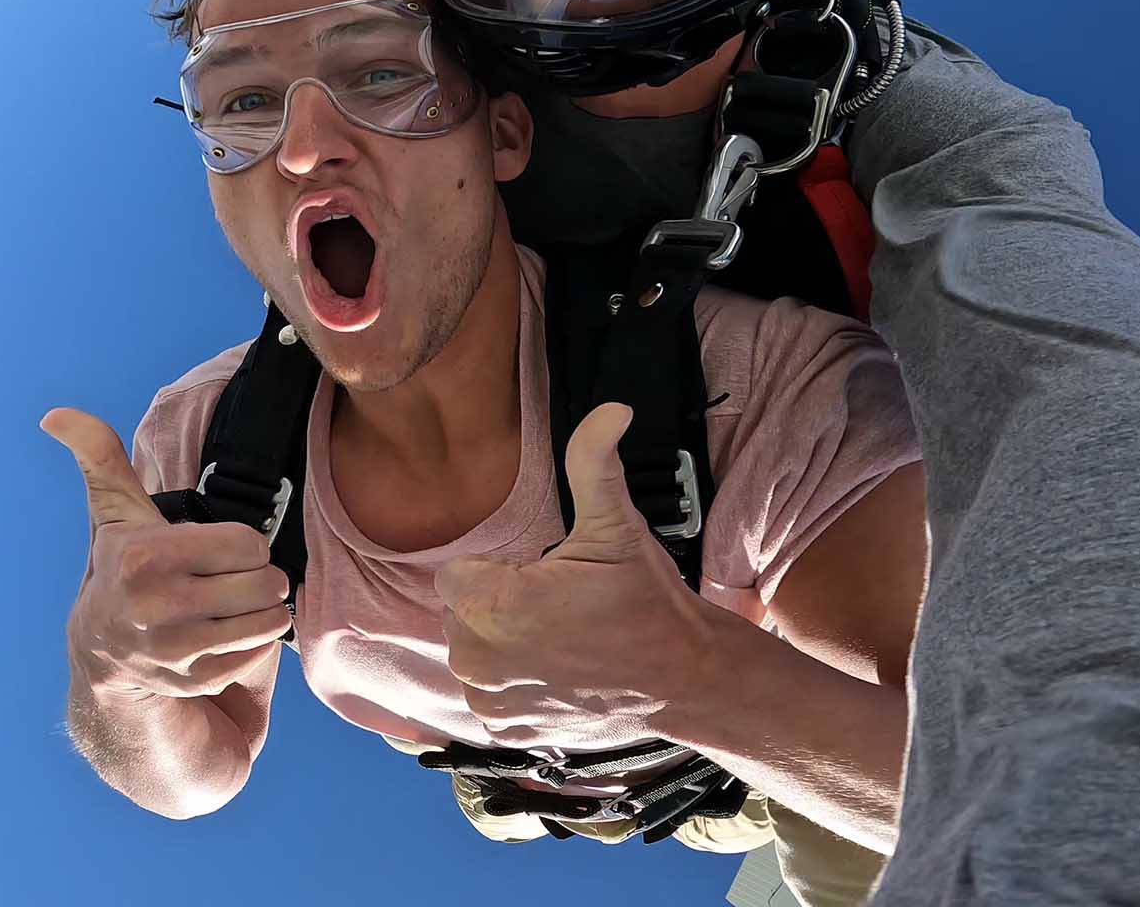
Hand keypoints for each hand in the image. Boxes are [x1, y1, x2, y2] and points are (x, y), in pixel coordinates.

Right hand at [44, 408, 289, 702]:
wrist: (105, 653)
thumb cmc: (123, 566)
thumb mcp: (116, 512)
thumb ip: (99, 455)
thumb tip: (56, 414)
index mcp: (145, 558)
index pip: (248, 543)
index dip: (242, 543)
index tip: (218, 549)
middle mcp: (158, 608)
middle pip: (265, 582)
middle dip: (259, 575)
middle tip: (233, 577)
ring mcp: (177, 651)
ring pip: (269, 619)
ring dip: (264, 608)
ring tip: (237, 601)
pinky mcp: (196, 680)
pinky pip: (260, 650)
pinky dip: (255, 639)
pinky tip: (228, 631)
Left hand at [434, 403, 719, 749]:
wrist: (684, 680)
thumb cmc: (646, 602)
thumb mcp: (617, 526)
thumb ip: (594, 461)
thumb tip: (611, 409)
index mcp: (493, 605)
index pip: (455, 576)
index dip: (496, 572)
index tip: (540, 578)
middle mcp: (479, 659)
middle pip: (462, 614)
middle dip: (498, 606)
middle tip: (559, 609)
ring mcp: (492, 701)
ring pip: (474, 654)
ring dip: (504, 646)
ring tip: (561, 641)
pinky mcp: (507, 730)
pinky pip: (489, 695)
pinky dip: (515, 685)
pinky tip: (557, 674)